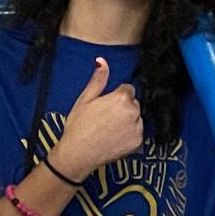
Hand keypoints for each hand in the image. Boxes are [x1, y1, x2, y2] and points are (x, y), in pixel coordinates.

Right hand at [53, 56, 144, 179]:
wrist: (77, 154)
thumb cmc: (78, 127)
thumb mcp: (85, 100)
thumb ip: (98, 80)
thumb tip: (102, 61)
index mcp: (121, 98)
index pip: (127, 90)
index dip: (115, 97)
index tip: (105, 107)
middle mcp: (133, 112)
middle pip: (133, 104)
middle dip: (123, 108)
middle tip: (105, 119)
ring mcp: (137, 128)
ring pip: (136, 118)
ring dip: (128, 121)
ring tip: (109, 130)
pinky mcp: (137, 142)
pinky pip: (137, 133)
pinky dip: (129, 136)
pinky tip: (114, 139)